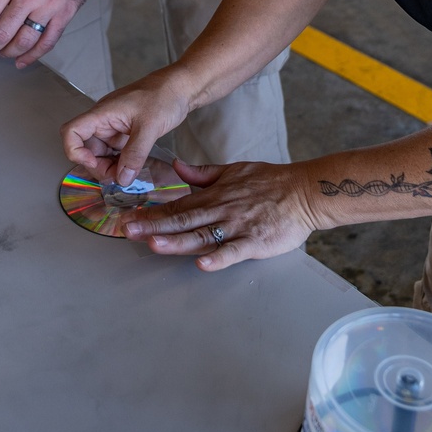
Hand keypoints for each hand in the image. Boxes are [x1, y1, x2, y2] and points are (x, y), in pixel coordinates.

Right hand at [61, 69, 191, 184]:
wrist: (181, 87)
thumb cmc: (164, 96)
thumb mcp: (149, 127)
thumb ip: (135, 154)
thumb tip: (122, 179)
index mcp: (103, 113)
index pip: (72, 132)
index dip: (75, 151)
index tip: (93, 164)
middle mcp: (104, 121)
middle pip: (86, 148)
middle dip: (98, 166)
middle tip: (118, 177)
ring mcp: (114, 127)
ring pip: (100, 153)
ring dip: (109, 167)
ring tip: (127, 175)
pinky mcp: (125, 133)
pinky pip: (114, 152)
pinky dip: (119, 163)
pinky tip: (131, 169)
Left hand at [123, 159, 320, 270]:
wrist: (303, 191)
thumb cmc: (270, 181)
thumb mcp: (233, 170)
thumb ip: (202, 174)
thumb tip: (177, 167)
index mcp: (213, 195)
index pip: (177, 206)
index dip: (152, 213)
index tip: (129, 218)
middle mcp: (221, 211)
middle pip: (182, 220)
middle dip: (153, 226)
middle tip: (128, 231)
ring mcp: (237, 227)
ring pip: (202, 236)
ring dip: (177, 241)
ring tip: (154, 244)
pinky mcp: (255, 241)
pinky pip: (234, 251)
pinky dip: (218, 258)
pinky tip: (202, 265)